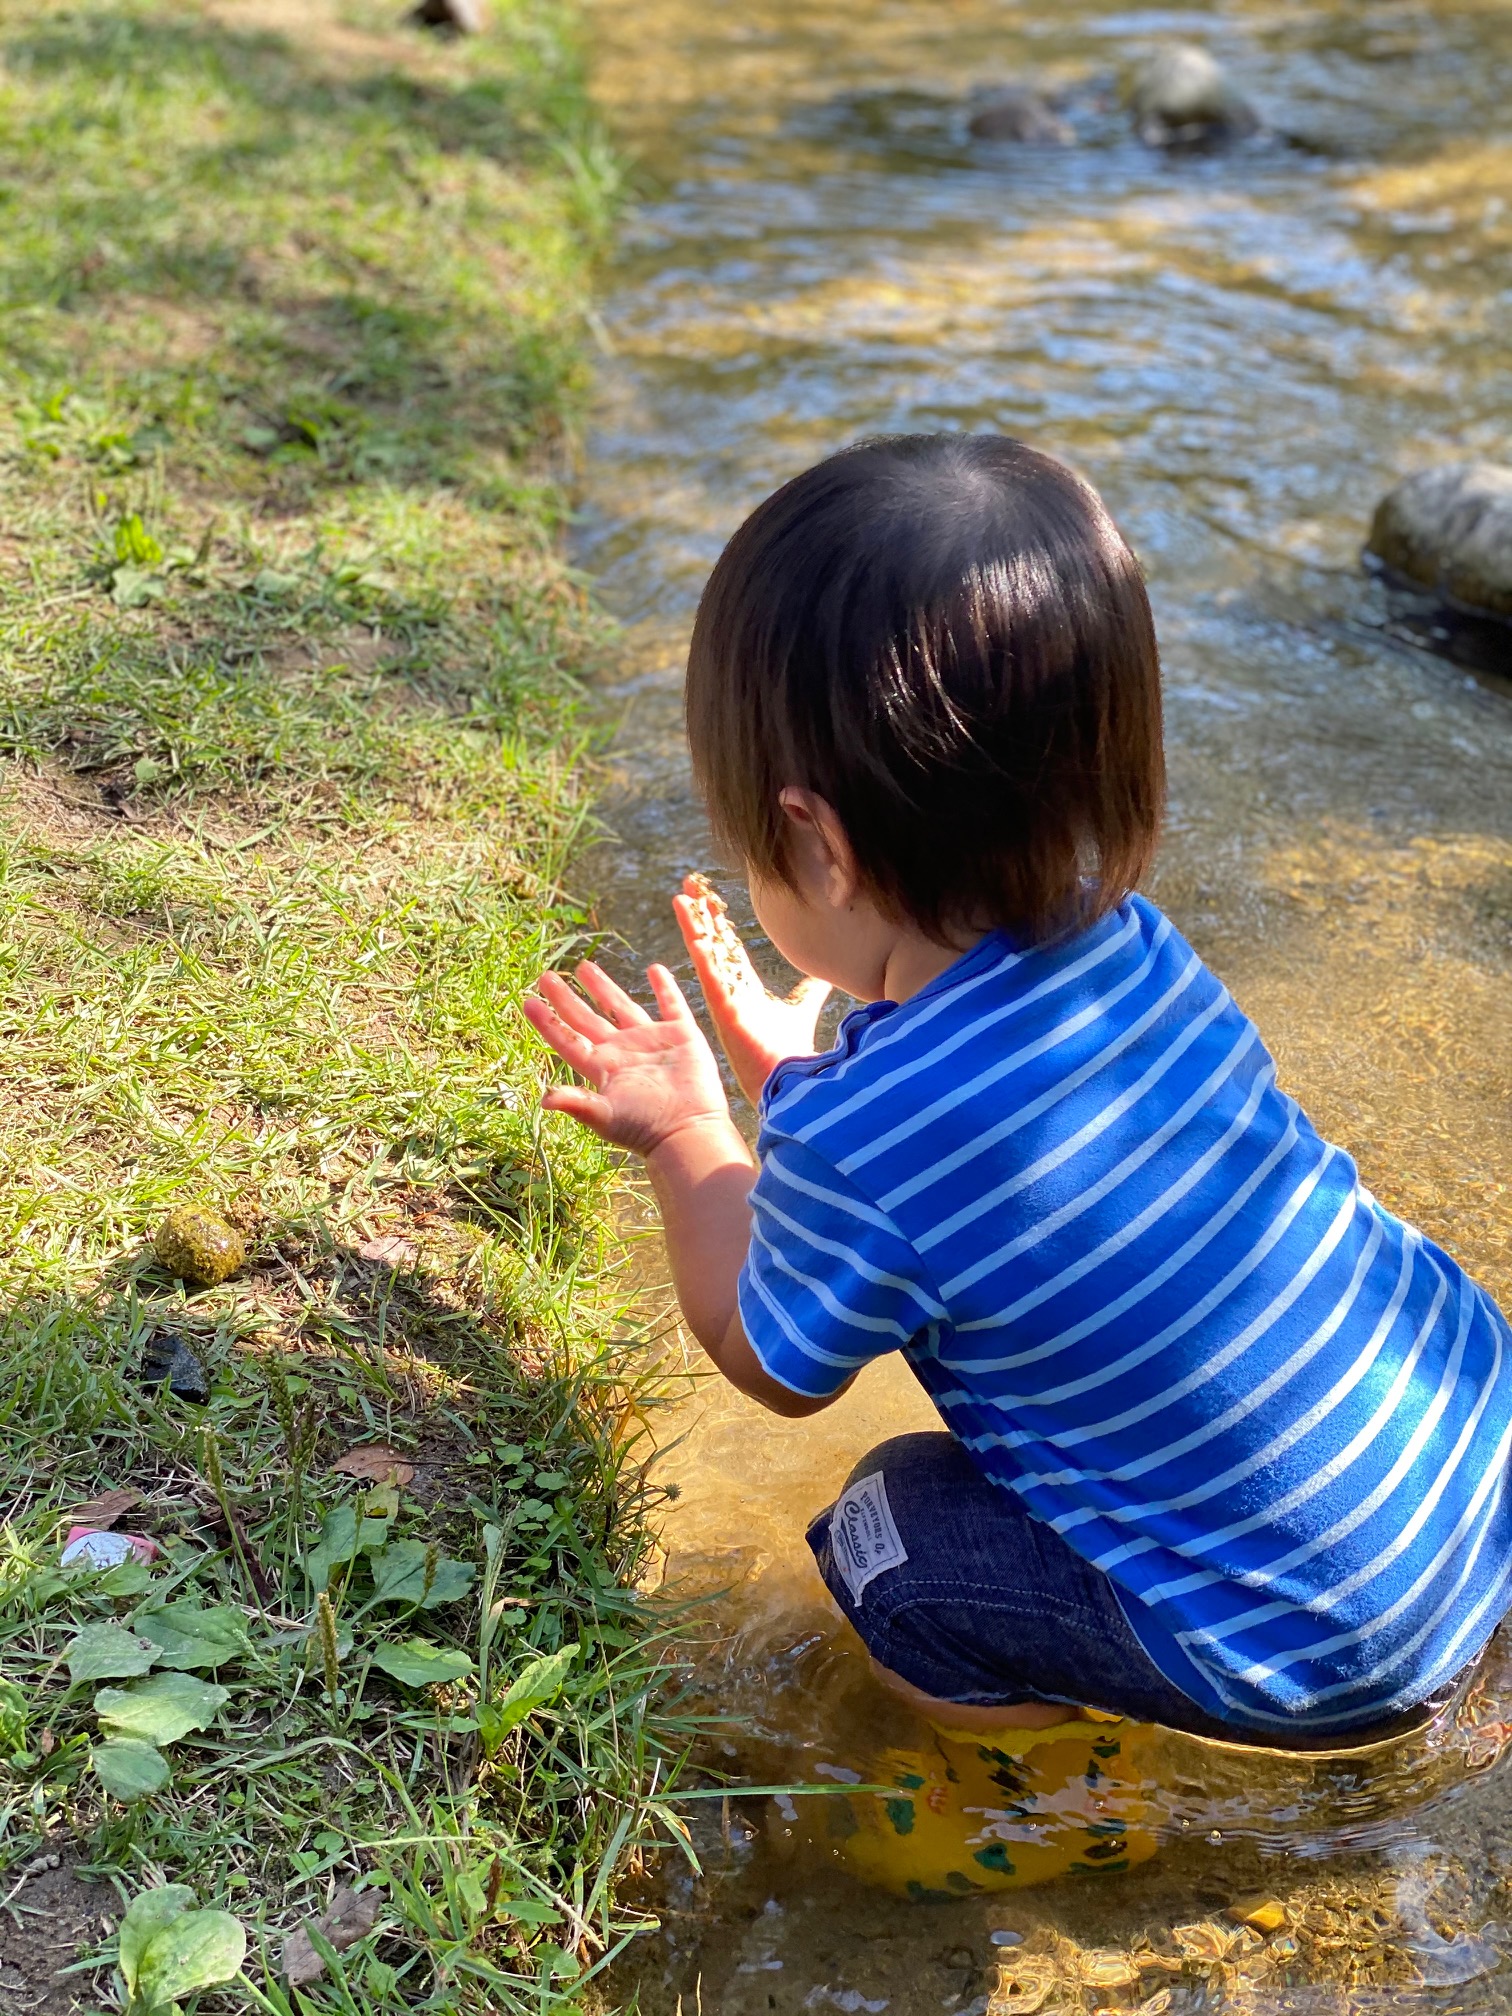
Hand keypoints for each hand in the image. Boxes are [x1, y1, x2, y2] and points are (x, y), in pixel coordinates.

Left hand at [521, 960, 731, 1157]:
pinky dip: (665, 988)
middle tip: (546, 977)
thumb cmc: (644, 1128)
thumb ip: (576, 1103)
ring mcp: (651, 1041)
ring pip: (622, 1006)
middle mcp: (622, 1051)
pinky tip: (655, 969)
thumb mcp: (605, 1117)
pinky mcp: (681, 1036)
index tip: (528, 1002)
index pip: (568, 1039)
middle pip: (587, 1018)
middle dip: (567, 998)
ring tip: (584, 967)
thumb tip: (543, 1100)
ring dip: (603, 987)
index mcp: (602, 1067)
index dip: (548, 1022)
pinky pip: (672, 1005)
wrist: (688, 1131)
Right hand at [674, 876, 831, 1106]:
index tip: (708, 897)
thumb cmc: (790, 1050)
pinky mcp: (727, 1011)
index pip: (726, 947)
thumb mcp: (801, 1007)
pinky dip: (703, 955)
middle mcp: (729, 990)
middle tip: (689, 884)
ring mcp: (725, 999)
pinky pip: (711, 978)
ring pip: (705, 955)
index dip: (717, 922)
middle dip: (701, 913)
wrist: (789, 1079)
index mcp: (742, 987)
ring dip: (694, 926)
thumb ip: (809, 988)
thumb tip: (824, 971)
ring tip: (681, 897)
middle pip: (711, 943)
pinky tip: (695, 933)